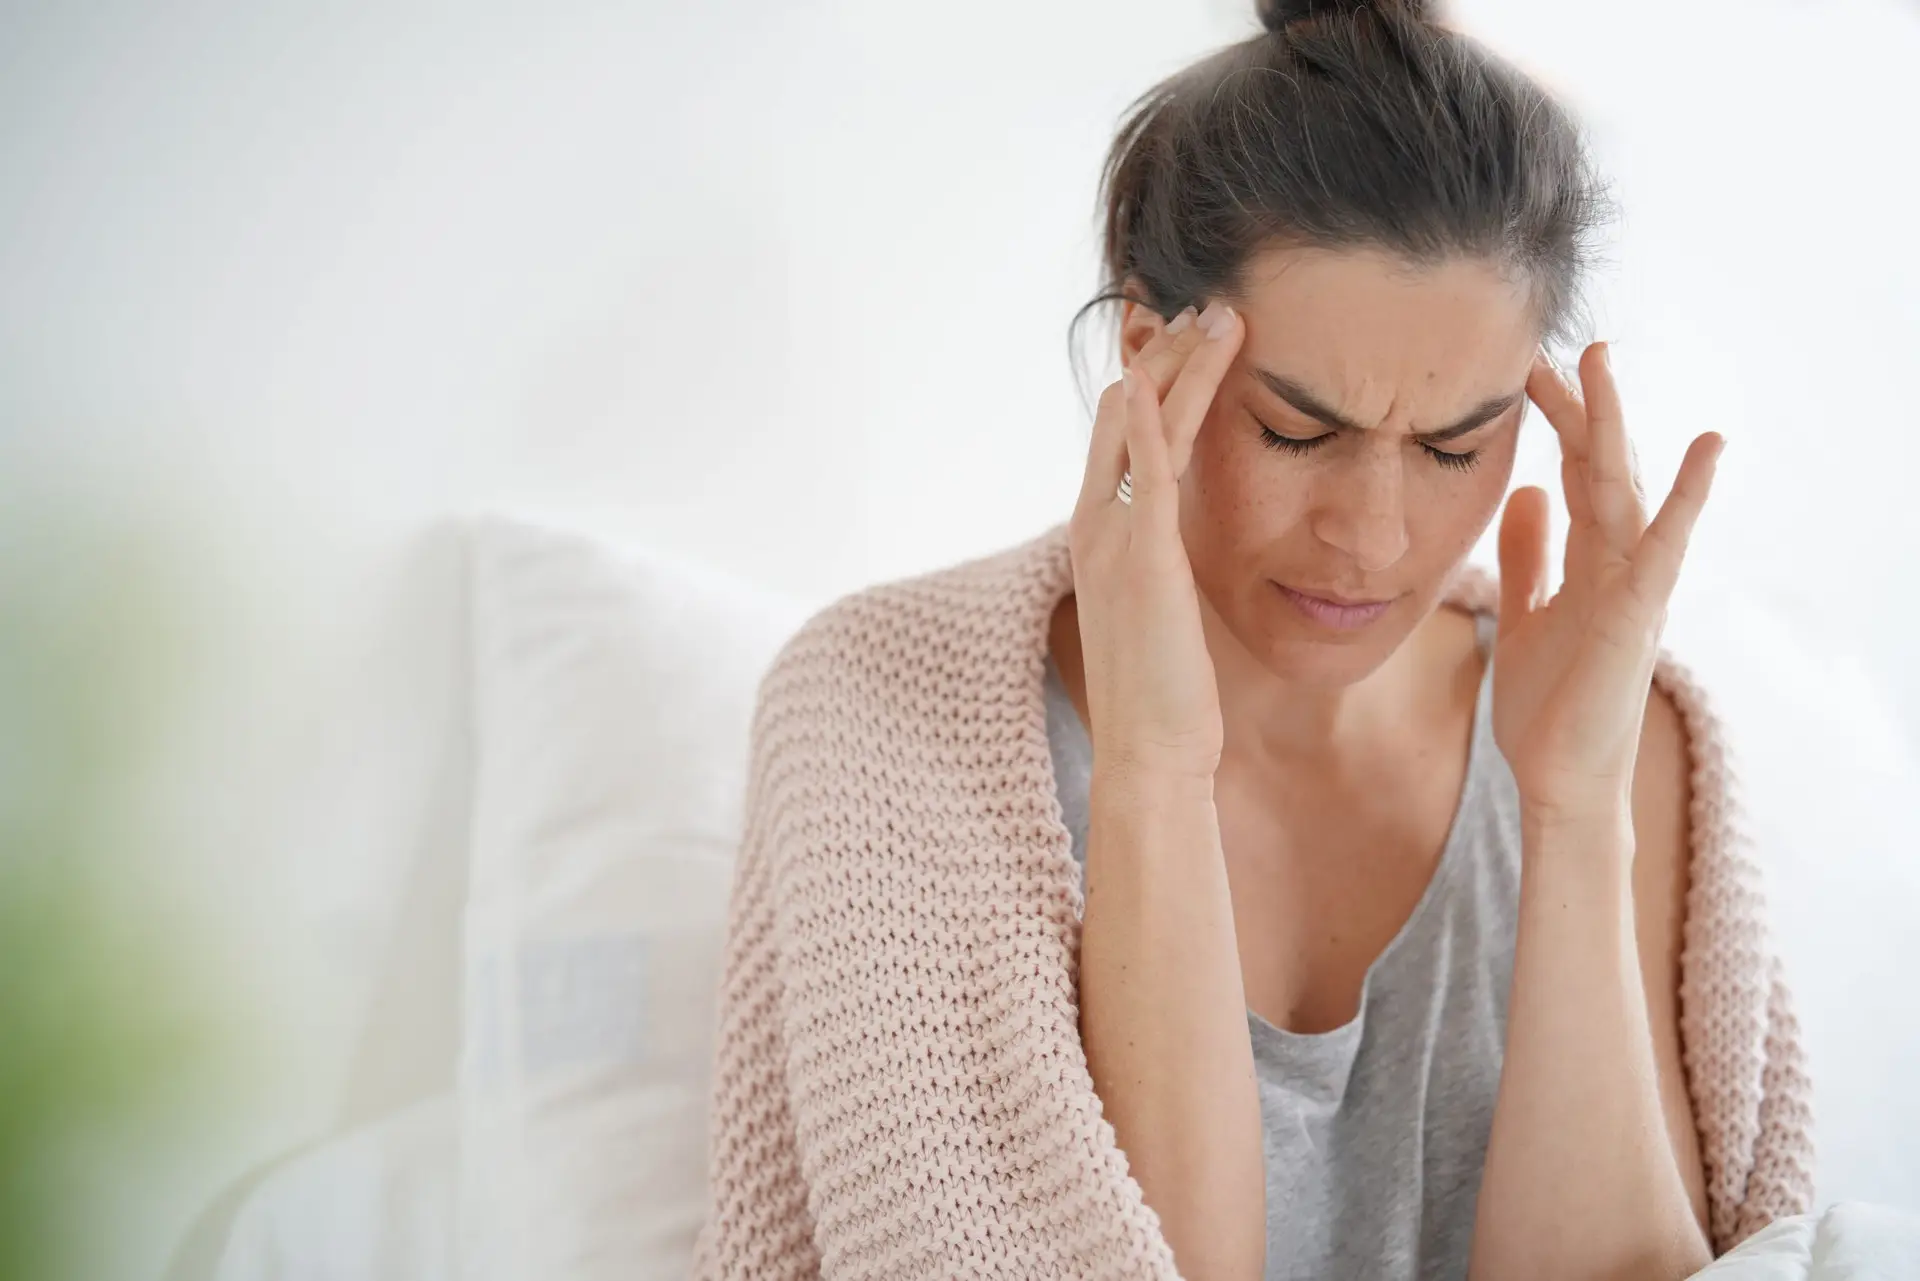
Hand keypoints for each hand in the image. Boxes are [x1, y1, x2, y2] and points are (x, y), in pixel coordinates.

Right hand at [1068, 300, 1243, 786]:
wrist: (1152, 751)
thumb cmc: (1169, 694)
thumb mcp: (1164, 612)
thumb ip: (1166, 565)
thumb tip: (1187, 547)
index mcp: (1105, 535)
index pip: (1124, 435)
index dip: (1155, 383)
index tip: (1191, 340)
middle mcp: (1099, 525)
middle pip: (1127, 413)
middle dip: (1168, 356)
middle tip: (1209, 303)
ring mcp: (1116, 539)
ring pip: (1145, 428)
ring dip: (1180, 366)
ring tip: (1220, 314)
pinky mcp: (1145, 559)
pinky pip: (1145, 472)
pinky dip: (1147, 418)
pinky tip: (1157, 375)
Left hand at [1491, 342, 1723, 823]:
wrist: (1560, 781)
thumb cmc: (1550, 708)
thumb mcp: (1525, 616)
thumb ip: (1528, 558)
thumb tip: (1527, 493)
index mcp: (1590, 563)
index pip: (1574, 475)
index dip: (1556, 424)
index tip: (1527, 373)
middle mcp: (1618, 565)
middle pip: (1599, 469)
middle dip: (1579, 408)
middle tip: (1552, 347)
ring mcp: (1633, 586)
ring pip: (1624, 490)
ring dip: (1613, 425)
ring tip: (1601, 361)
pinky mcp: (1637, 615)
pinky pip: (1662, 547)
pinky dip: (1684, 498)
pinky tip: (1704, 448)